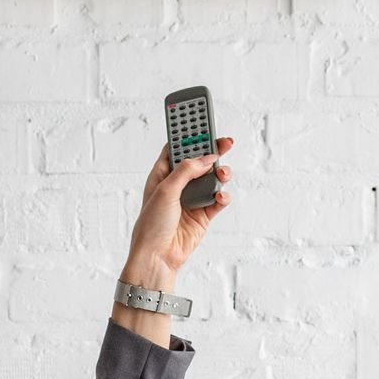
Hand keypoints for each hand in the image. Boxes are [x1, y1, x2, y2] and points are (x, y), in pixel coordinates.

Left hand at [123, 134, 234, 288]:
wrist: (157, 257)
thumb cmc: (152, 225)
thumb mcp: (165, 190)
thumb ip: (186, 170)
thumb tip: (207, 157)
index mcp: (163, 174)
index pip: (177, 147)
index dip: (189, 134)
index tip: (201, 120)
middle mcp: (179, 184)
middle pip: (199, 159)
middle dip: (212, 149)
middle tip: (226, 140)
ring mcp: (192, 199)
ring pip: (213, 178)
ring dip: (220, 173)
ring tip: (222, 173)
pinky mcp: (204, 214)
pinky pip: (219, 199)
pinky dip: (223, 196)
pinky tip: (220, 196)